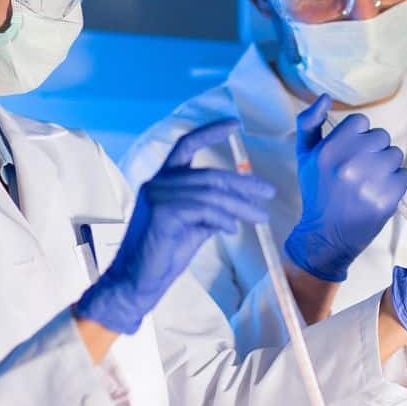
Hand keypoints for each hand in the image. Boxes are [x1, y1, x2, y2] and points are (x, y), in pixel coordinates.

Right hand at [73, 120, 273, 333]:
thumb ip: (210, 210)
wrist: (137, 282)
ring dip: (240, 206)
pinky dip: (222, 218)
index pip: (186, 145)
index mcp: (164, 180)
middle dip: (243, 184)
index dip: (210, 131)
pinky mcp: (161, 212)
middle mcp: (158, 182)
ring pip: (210, 194)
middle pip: (209, 175)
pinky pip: (202, 210)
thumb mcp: (193, 226)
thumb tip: (237, 204)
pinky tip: (234, 228)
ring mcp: (157, 196)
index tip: (235, 123)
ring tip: (261, 217)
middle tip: (269, 192)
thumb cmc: (163, 255)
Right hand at [284, 94, 406, 281]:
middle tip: (359, 171)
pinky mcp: (387, 200)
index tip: (349, 153)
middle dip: (373, 151)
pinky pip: (404, 175)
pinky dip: (396, 183)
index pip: (361, 122)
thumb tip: (325, 96)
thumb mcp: (305, 155)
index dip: (357, 136)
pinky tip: (379, 193)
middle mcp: (349, 164)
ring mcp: (370, 183)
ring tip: (370, 182)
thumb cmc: (317, 192)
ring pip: (395, 154)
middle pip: (381, 136)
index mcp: (329, 150)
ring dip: (386, 166)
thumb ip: (309, 122)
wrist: (325, 236)